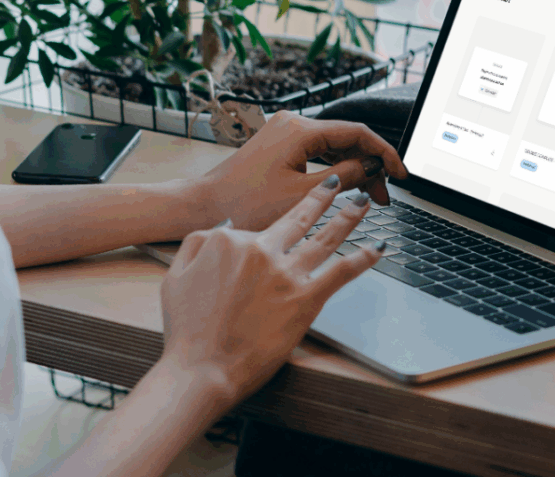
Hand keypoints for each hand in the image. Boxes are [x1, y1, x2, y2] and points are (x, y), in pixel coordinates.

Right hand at [159, 174, 383, 409]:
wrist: (201, 370)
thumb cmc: (187, 331)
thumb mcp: (175, 276)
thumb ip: (197, 244)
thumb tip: (224, 227)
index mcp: (230, 240)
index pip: (257, 229)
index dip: (265, 237)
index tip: (275, 237)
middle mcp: (262, 250)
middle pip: (300, 217)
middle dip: (323, 197)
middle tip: (338, 184)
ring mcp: (286, 273)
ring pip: (326, 237)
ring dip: (348, 216)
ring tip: (363, 202)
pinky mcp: (306, 299)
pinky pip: (342, 271)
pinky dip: (363, 258)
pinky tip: (378, 248)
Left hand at [197, 111, 406, 230]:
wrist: (204, 206)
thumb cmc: (245, 204)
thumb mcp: (303, 195)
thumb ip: (344, 178)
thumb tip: (372, 168)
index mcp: (300, 129)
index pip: (357, 132)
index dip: (384, 153)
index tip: (400, 174)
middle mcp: (293, 123)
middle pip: (347, 138)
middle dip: (370, 166)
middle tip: (384, 196)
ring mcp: (285, 133)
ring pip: (334, 146)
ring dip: (354, 169)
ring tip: (370, 197)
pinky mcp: (280, 146)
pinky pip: (318, 152)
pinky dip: (335, 169)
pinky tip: (346, 188)